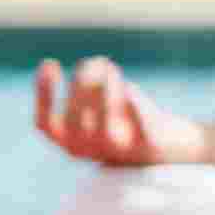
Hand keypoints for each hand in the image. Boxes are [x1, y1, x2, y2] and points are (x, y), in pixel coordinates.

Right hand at [33, 58, 206, 167]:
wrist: (172, 146)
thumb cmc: (130, 120)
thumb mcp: (107, 100)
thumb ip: (96, 82)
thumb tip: (94, 63)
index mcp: (70, 143)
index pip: (44, 124)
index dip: (43, 94)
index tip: (49, 63)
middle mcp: (89, 152)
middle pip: (73, 121)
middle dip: (79, 88)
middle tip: (91, 62)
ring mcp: (117, 152)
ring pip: (102, 128)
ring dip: (102, 97)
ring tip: (107, 67)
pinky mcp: (148, 146)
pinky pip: (141, 132)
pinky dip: (135, 110)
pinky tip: (129, 88)